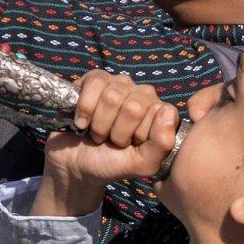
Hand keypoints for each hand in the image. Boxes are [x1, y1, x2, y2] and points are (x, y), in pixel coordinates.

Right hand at [38, 71, 179, 215]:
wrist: (75, 164)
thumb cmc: (112, 163)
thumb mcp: (142, 164)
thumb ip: (162, 143)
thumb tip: (167, 111)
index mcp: (159, 113)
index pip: (159, 113)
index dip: (140, 135)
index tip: (133, 146)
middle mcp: (143, 94)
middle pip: (133, 107)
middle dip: (117, 132)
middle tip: (113, 140)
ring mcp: (119, 84)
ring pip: (111, 97)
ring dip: (99, 124)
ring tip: (99, 133)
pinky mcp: (96, 79)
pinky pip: (94, 84)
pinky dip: (85, 109)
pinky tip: (83, 121)